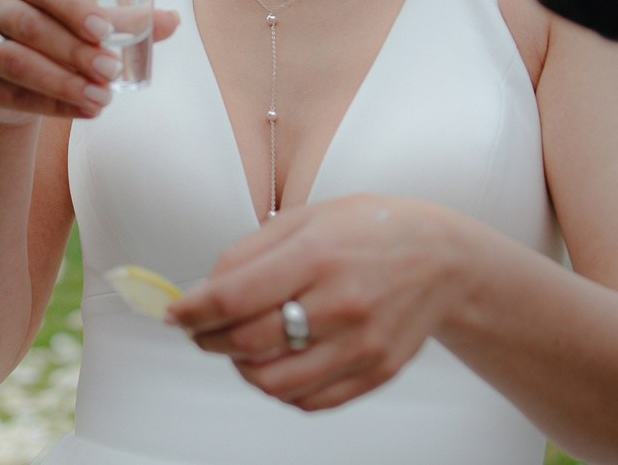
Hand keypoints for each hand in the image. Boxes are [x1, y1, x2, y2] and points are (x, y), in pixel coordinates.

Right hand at [0, 0, 178, 125]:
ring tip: (102, 98)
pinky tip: (85, 111)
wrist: (13, 77)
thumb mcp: (83, 22)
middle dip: (74, 51)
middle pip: (29, 25)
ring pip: (17, 62)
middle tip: (112, 70)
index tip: (105, 32)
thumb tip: (171, 20)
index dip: (73, 8)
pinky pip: (14, 94)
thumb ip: (123, 21)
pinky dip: (53, 105)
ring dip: (63, 82)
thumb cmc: (54, 35)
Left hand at [167, 196, 471, 411]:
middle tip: (199, 329)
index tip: (174, 314)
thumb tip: (205, 289)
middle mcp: (340, 304)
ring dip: (241, 369)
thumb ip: (251, 252)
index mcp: (316, 255)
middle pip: (249, 342)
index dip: (193, 311)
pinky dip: (280, 388)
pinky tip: (274, 363)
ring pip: (275, 382)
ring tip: (237, 348)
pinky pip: (310, 400)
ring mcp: (361, 344)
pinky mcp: (376, 372)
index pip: (234, 296)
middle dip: (209, 339)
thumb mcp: (306, 217)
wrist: (442, 258)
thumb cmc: (370, 229)